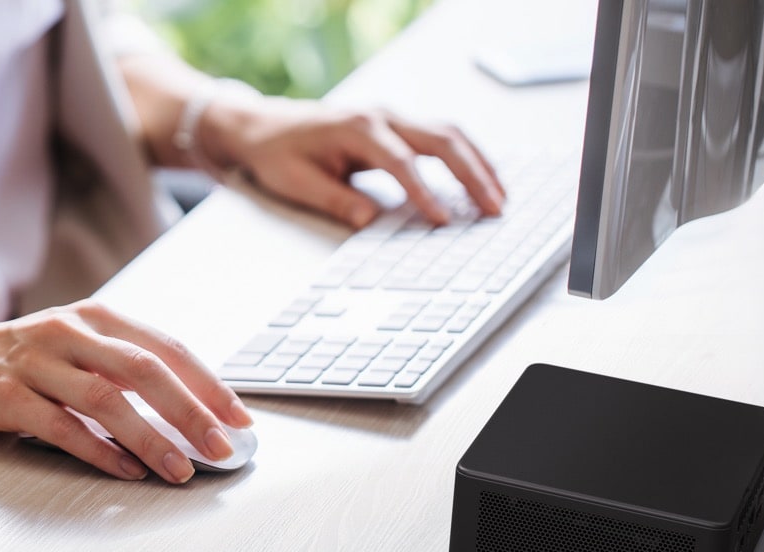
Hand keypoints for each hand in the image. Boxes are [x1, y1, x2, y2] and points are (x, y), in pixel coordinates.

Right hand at [0, 299, 251, 483]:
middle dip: (191, 411)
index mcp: (96, 318)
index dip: (208, 383)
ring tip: (180, 469)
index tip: (240, 417)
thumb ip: (123, 369)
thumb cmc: (18, 357)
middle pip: (144, 369)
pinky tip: (126, 470)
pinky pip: (60, 426)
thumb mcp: (76, 347)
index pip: (166, 347)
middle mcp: (69, 332)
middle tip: (222, 447)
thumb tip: (191, 411)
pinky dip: (98, 451)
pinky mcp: (4, 395)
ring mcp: (35, 362)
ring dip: (151, 437)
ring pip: (106, 399)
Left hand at [200, 97, 506, 228]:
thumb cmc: (278, 154)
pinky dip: (466, 157)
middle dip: (470, 174)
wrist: (264, 126)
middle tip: (493, 208)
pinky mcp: (397, 127)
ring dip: (478, 164)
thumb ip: (335, 201)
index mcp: (356, 128)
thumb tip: (370, 222)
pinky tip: (483, 180)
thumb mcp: (296, 183)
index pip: (400, 161)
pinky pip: (441, 137)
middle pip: (440, 139)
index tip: (442, 220)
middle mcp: (381, 116)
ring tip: (499, 197)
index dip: (424, 191)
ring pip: (449, 134)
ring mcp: (392, 118)